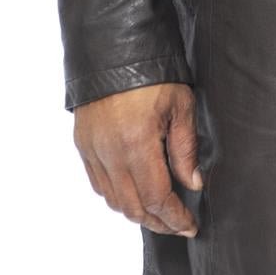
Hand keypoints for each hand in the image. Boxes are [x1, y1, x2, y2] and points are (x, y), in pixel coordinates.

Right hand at [73, 81, 202, 237]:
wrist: (112, 49)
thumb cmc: (152, 74)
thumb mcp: (180, 106)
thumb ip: (185, 150)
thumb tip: (193, 184)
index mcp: (137, 144)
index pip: (156, 197)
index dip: (174, 217)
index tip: (190, 226)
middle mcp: (110, 153)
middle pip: (133, 207)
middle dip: (158, 222)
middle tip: (177, 224)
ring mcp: (92, 150)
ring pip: (113, 200)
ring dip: (137, 212)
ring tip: (159, 212)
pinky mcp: (82, 145)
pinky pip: (98, 184)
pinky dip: (117, 196)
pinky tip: (134, 193)